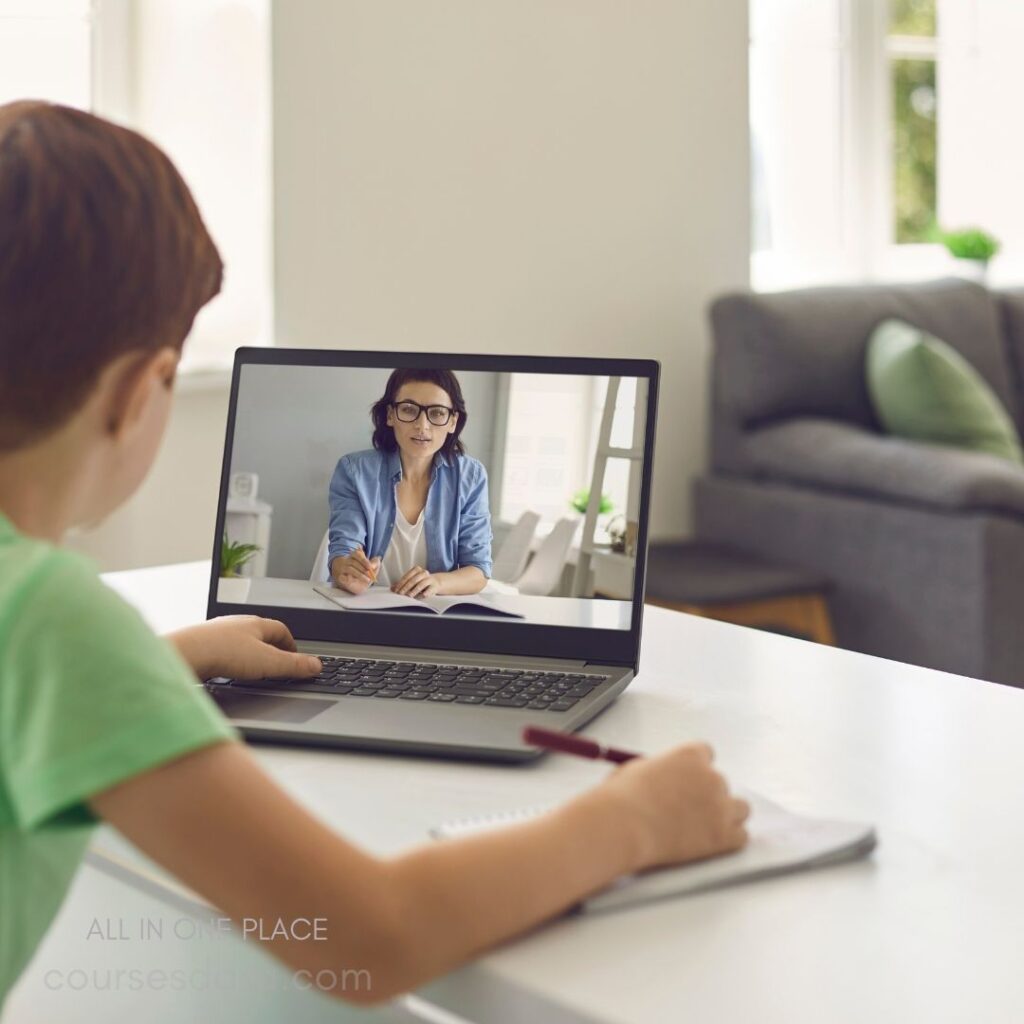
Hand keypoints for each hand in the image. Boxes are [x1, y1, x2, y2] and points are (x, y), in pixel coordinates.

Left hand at [167, 616, 321, 680]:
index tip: (295, 656)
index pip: (280, 630)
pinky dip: (230, 661)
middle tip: (277, 663)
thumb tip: (316, 665)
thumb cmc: (223, 653)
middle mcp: (235, 624)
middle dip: (270, 648)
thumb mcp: (267, 663)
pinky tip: (227, 672)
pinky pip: (221, 651)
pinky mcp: (201, 646)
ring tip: (253, 668)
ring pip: (239, 642)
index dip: (291, 644)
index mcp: (255, 623)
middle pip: (259, 634)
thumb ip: (293, 666)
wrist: (185, 654)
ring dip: (248, 654)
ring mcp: (217, 633)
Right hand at [332, 547, 380, 593]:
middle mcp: (347, 561)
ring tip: (367, 579)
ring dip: (359, 575)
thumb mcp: (372, 567)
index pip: (357, 554)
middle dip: (363, 569)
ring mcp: (342, 569)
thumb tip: (378, 558)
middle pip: (353, 562)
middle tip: (370, 575)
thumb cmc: (364, 573)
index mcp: (354, 556)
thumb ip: (375, 562)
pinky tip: (355, 581)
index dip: (364, 560)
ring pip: (350, 569)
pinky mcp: (340, 577)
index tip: (370, 567)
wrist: (357, 584)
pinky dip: (349, 579)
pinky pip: (343, 577)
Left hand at [391, 565, 440, 597]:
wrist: (436, 583)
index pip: (407, 576)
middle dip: (406, 587)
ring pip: (421, 584)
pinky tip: (421, 596)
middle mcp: (423, 573)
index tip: (396, 590)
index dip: (400, 584)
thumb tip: (392, 588)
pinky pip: (429, 590)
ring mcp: (430, 579)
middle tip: (401, 593)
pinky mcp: (434, 586)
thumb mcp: (411, 581)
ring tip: (409, 595)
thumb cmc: (420, 582)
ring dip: (414, 590)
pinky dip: (424, 593)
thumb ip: (402, 584)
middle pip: (413, 580)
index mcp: (417, 569)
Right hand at [600, 742, 748, 871]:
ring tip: (705, 827)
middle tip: (690, 810)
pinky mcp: (723, 836)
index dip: (697, 769)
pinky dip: (730, 840)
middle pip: (722, 783)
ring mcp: (720, 807)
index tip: (690, 781)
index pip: (707, 754)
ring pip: (741, 809)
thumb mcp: (637, 769)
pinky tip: (713, 843)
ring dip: (726, 816)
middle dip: (708, 795)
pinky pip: (741, 836)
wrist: (622, 826)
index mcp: (690, 756)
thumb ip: (660, 770)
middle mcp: (710, 777)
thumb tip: (664, 778)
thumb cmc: (622, 798)